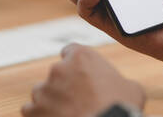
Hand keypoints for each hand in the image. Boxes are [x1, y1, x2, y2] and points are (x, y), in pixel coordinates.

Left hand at [21, 44, 145, 116]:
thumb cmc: (120, 108)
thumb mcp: (131, 89)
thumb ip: (119, 82)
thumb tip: (122, 89)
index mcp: (82, 57)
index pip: (70, 51)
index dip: (75, 63)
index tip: (78, 73)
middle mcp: (59, 69)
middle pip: (56, 74)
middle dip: (64, 86)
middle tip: (78, 102)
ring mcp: (44, 89)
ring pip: (42, 92)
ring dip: (50, 101)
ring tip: (66, 114)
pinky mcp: (33, 110)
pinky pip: (30, 110)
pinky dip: (39, 116)